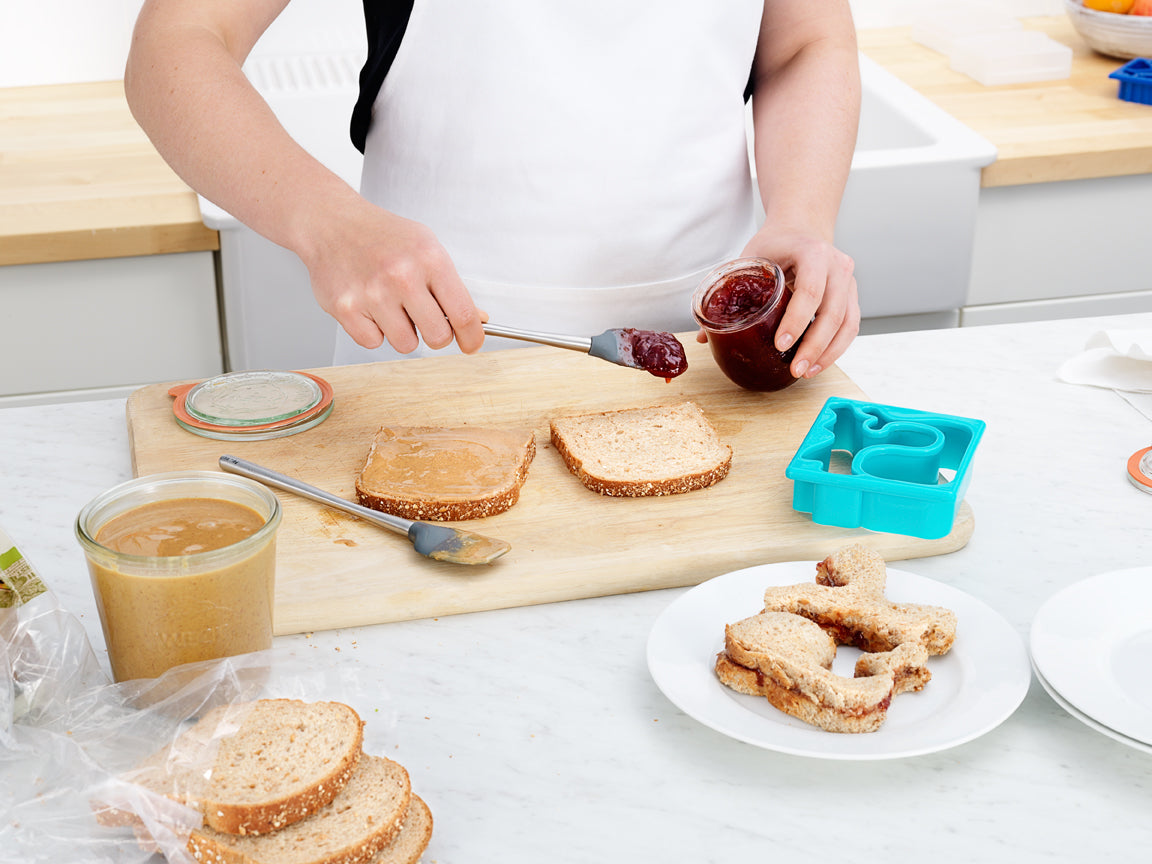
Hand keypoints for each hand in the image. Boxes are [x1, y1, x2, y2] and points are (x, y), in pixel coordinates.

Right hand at [298, 197, 484, 354]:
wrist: (332, 223)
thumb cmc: (382, 236)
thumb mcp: (426, 248)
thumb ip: (451, 286)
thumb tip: (477, 320)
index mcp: (429, 259)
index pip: (463, 314)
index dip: (472, 337)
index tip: (471, 344)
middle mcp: (402, 276)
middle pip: (438, 336)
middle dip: (435, 334)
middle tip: (424, 318)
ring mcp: (372, 294)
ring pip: (406, 345)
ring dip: (402, 332)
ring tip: (391, 305)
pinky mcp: (346, 308)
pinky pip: (373, 343)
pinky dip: (374, 330)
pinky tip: (369, 306)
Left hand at [740, 228, 858, 378]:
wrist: (801, 228)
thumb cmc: (775, 244)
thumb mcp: (750, 257)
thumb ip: (729, 292)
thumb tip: (703, 336)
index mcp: (813, 252)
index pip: (810, 290)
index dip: (796, 320)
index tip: (779, 343)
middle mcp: (838, 266)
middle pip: (833, 312)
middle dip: (814, 346)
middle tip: (795, 369)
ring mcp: (849, 281)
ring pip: (847, 323)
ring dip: (828, 353)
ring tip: (805, 372)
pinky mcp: (852, 296)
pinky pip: (851, 326)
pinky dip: (836, 348)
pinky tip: (817, 364)